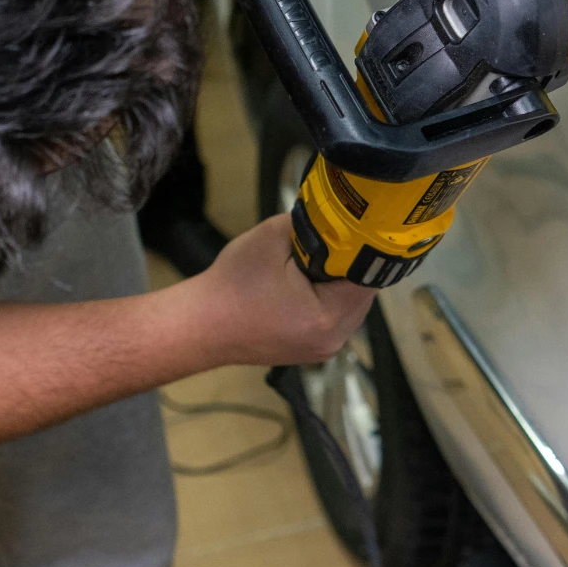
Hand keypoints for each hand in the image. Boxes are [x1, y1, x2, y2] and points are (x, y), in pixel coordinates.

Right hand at [199, 213, 373, 365]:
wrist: (199, 326)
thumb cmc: (232, 285)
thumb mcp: (272, 238)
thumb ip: (311, 224)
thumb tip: (332, 216)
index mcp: (328, 317)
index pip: (368, 276)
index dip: (363, 248)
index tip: (354, 228)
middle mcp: (333, 339)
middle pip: (363, 294)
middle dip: (351, 265)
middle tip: (333, 241)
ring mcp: (323, 349)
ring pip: (351, 306)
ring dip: (340, 282)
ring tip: (316, 261)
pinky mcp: (311, 350)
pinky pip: (335, 318)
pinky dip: (328, 297)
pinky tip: (307, 281)